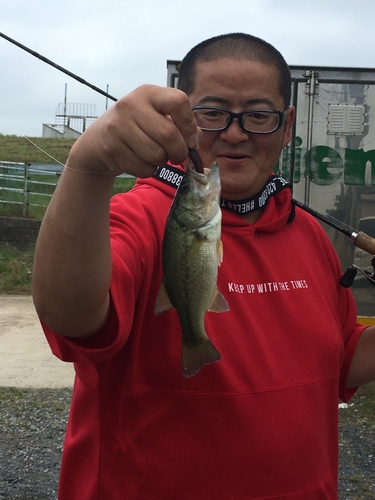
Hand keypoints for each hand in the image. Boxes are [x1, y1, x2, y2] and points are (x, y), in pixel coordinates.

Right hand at [66, 84, 199, 177]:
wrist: (98, 141)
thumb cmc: (136, 129)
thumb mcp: (156, 118)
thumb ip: (181, 126)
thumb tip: (195, 141)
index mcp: (148, 93)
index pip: (179, 101)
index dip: (189, 125)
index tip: (190, 139)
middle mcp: (131, 104)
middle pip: (169, 135)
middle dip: (179, 152)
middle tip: (176, 156)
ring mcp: (118, 126)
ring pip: (157, 155)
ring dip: (162, 162)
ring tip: (154, 155)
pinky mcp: (111, 148)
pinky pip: (143, 168)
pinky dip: (148, 170)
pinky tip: (140, 161)